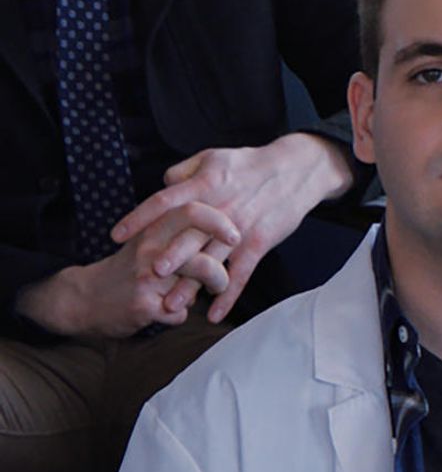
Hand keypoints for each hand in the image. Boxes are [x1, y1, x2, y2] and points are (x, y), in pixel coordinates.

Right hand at [15, 203, 237, 337]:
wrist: (84, 300)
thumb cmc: (126, 273)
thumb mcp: (146, 244)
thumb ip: (175, 236)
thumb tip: (213, 235)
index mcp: (151, 229)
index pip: (190, 211)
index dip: (218, 220)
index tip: (235, 233)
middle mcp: (149, 248)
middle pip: (198, 242)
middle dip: (224, 255)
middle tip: (232, 275)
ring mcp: (147, 276)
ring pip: (199, 274)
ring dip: (215, 284)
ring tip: (213, 291)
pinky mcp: (145, 305)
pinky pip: (182, 312)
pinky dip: (181, 315)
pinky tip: (170, 313)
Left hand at [111, 134, 354, 324]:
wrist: (294, 170)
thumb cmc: (250, 164)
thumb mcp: (213, 157)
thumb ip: (184, 171)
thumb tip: (163, 185)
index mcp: (203, 186)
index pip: (164, 202)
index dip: (139, 218)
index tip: (117, 234)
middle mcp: (218, 210)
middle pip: (187, 236)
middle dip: (168, 257)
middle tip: (147, 275)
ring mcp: (239, 229)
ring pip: (211, 261)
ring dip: (192, 285)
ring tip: (172, 305)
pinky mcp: (259, 244)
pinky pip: (240, 275)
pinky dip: (228, 296)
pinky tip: (213, 315)